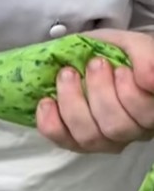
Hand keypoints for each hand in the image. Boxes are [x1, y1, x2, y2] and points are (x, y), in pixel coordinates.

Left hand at [36, 29, 153, 152]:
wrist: (96, 59)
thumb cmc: (120, 54)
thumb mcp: (135, 47)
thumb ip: (146, 59)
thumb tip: (149, 79)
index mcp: (150, 109)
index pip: (146, 114)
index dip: (130, 95)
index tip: (120, 69)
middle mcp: (132, 131)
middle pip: (116, 127)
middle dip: (100, 93)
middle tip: (94, 64)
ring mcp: (105, 141)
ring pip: (90, 137)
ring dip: (73, 103)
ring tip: (67, 75)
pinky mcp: (79, 143)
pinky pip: (64, 142)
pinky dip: (51, 123)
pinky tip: (46, 102)